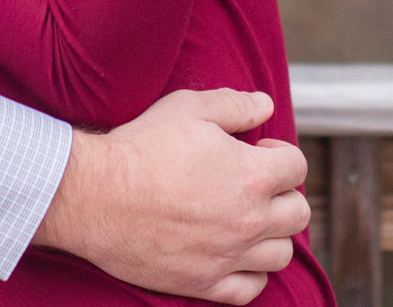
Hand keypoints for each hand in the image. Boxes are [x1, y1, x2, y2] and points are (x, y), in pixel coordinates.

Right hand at [34, 88, 311, 302]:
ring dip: (271, 235)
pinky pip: (251, 290)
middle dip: (283, 194)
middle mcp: (249, 221)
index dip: (280, 153)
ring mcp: (228, 256)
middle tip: (254, 184)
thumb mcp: (188, 108)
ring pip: (281, 255)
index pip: (297, 167)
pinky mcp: (204, 283)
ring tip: (245, 219)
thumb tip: (266, 104)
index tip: (257, 151)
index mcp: (251, 175)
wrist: (94, 196)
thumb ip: (235, 104)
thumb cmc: (140, 147)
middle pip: (298, 214)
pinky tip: (233, 253)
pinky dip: (251, 274)